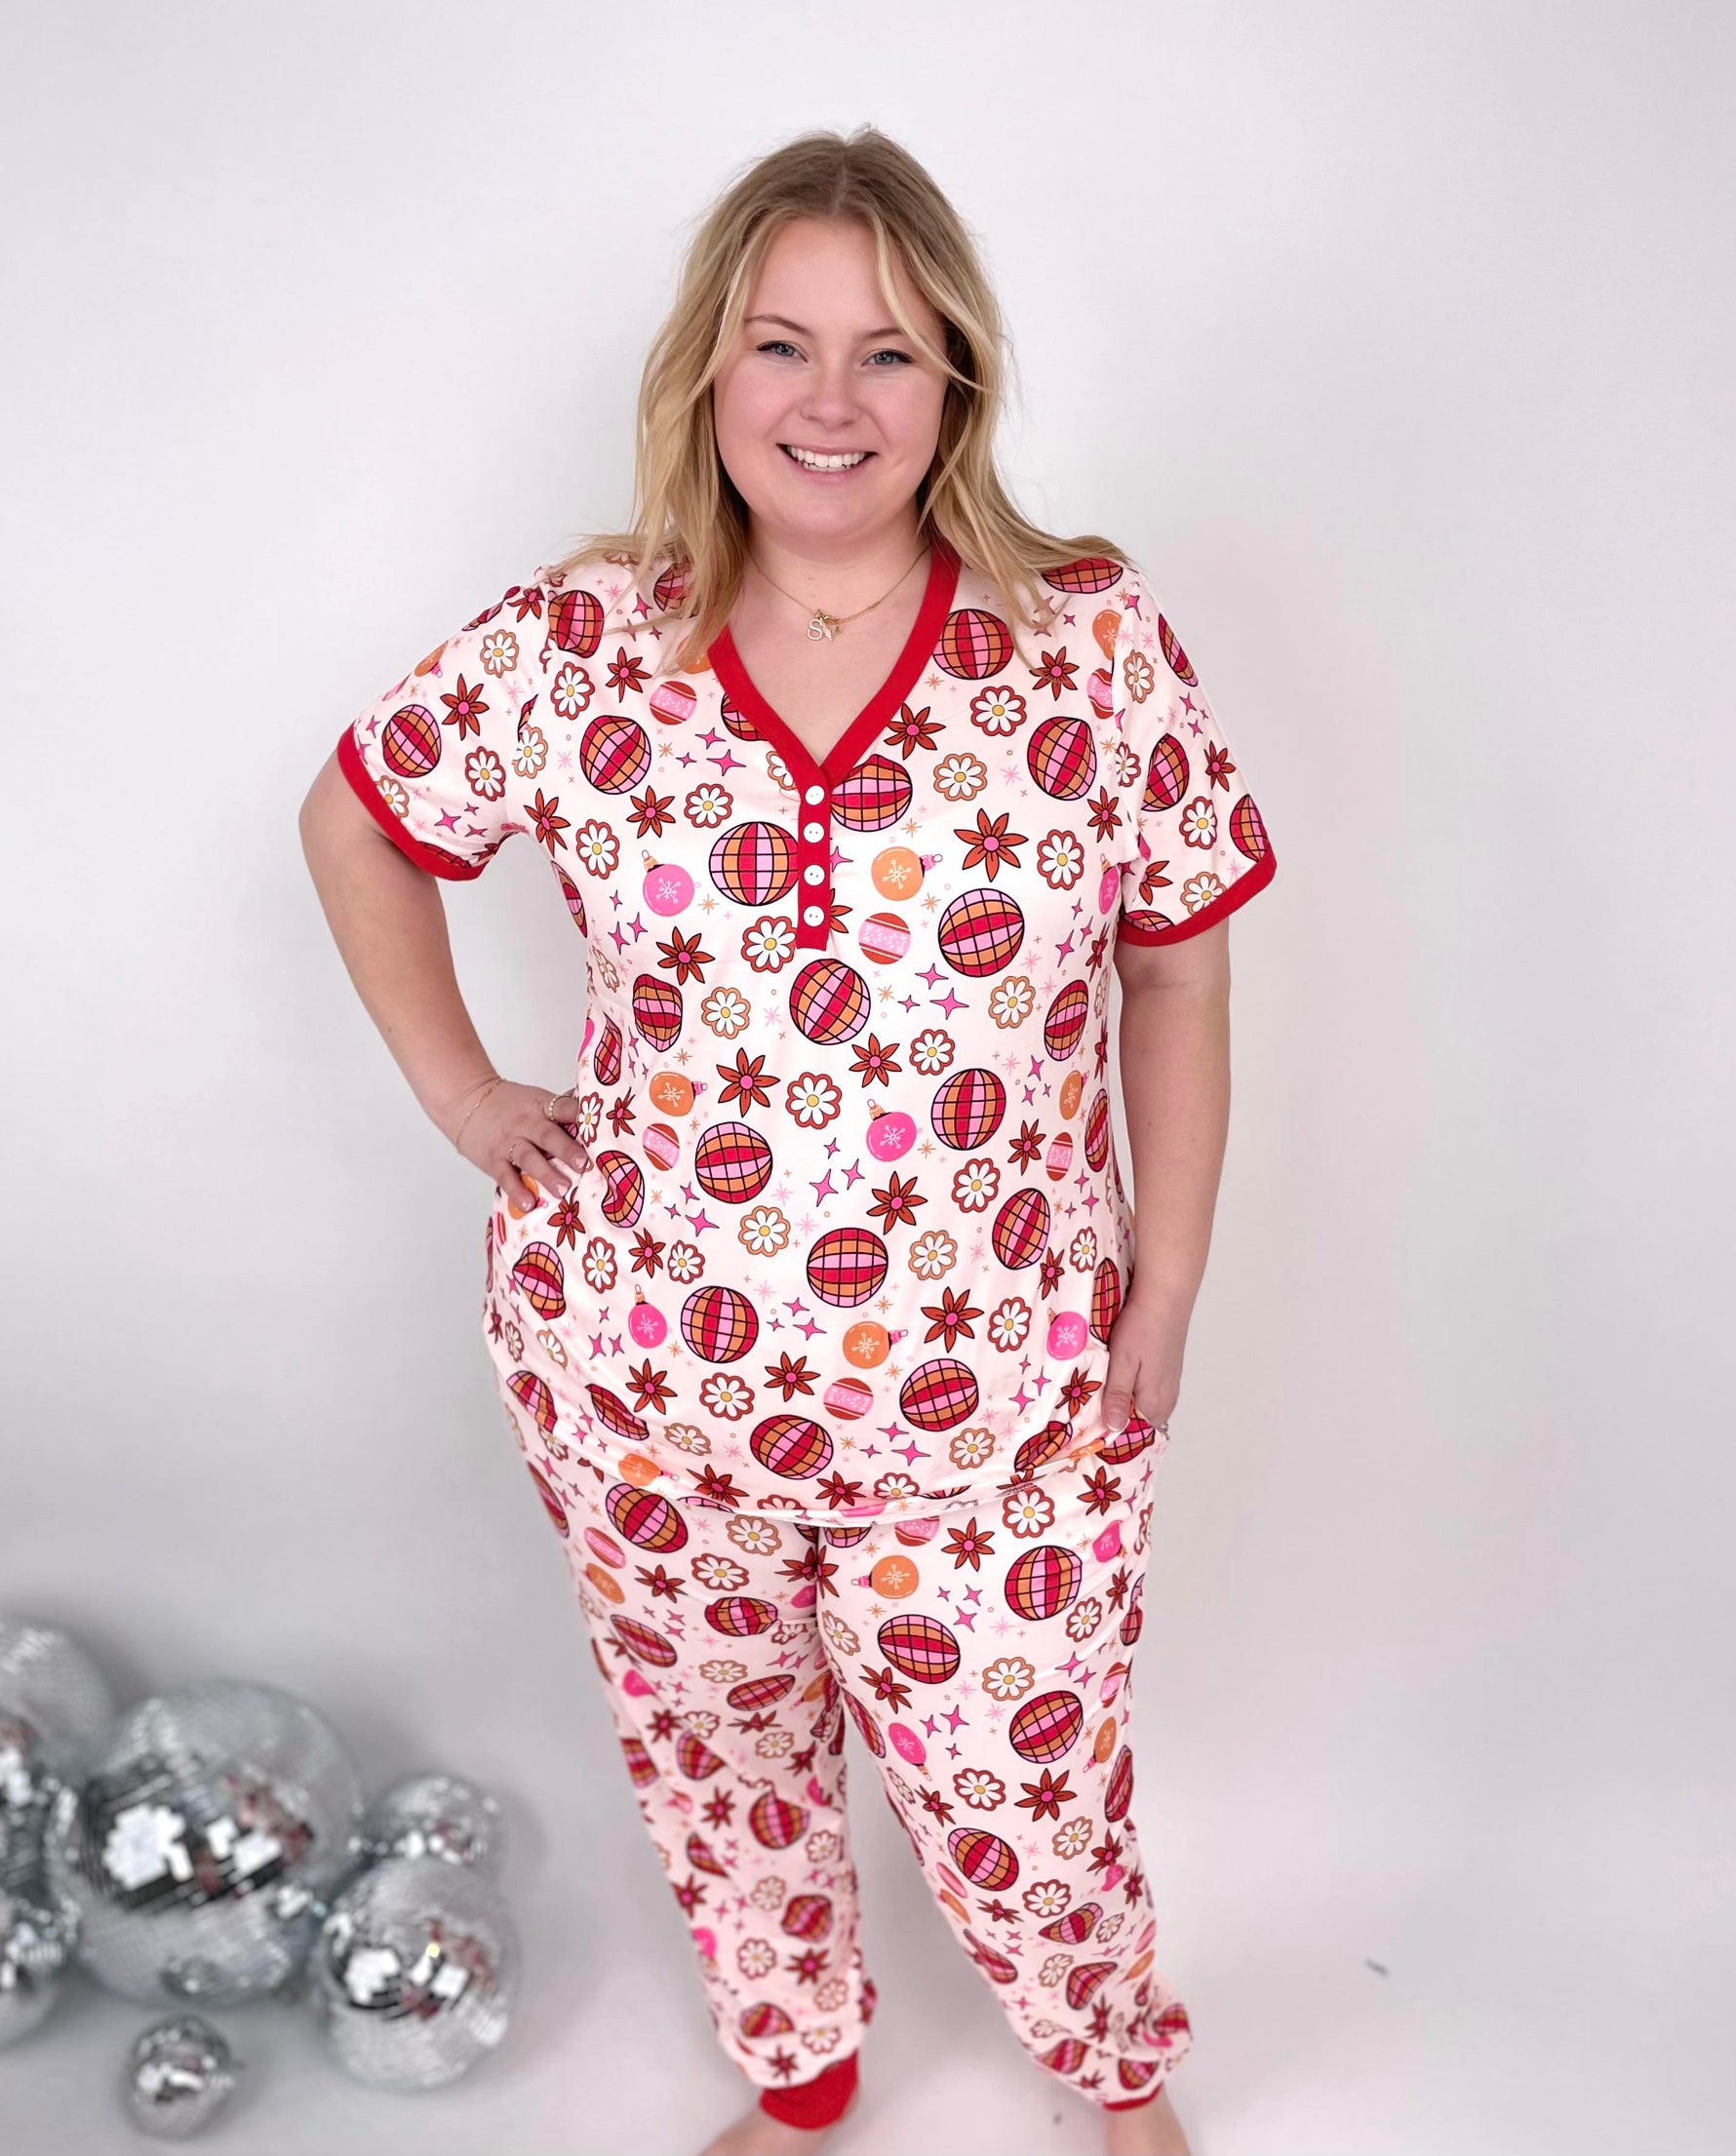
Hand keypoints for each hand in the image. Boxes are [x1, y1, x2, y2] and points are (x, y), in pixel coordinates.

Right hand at [444, 1074, 591, 1209]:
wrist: (466, 1100)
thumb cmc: (510, 1104)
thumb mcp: (537, 1099)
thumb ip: (562, 1110)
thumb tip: (600, 1114)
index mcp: (542, 1106)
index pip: (565, 1107)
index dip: (582, 1116)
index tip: (600, 1128)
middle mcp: (527, 1123)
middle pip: (548, 1135)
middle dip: (567, 1150)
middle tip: (584, 1164)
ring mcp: (509, 1142)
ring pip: (529, 1158)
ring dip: (546, 1174)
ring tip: (562, 1189)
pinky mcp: (493, 1160)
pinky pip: (506, 1176)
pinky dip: (516, 1190)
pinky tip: (529, 1204)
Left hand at [1094, 1293, 1188, 1442]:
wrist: (1164, 1298)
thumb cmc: (1142, 1328)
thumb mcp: (1122, 1362)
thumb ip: (1118, 1396)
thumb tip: (1113, 1428)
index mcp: (1155, 1404)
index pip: (1129, 1435)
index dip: (1106, 1432)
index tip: (1082, 1428)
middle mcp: (1165, 1401)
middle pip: (1134, 1423)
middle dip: (1111, 1418)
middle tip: (1084, 1409)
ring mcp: (1168, 1388)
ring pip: (1139, 1407)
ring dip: (1120, 1402)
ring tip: (1095, 1393)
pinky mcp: (1166, 1374)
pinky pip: (1145, 1393)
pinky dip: (1129, 1390)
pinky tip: (1115, 1378)